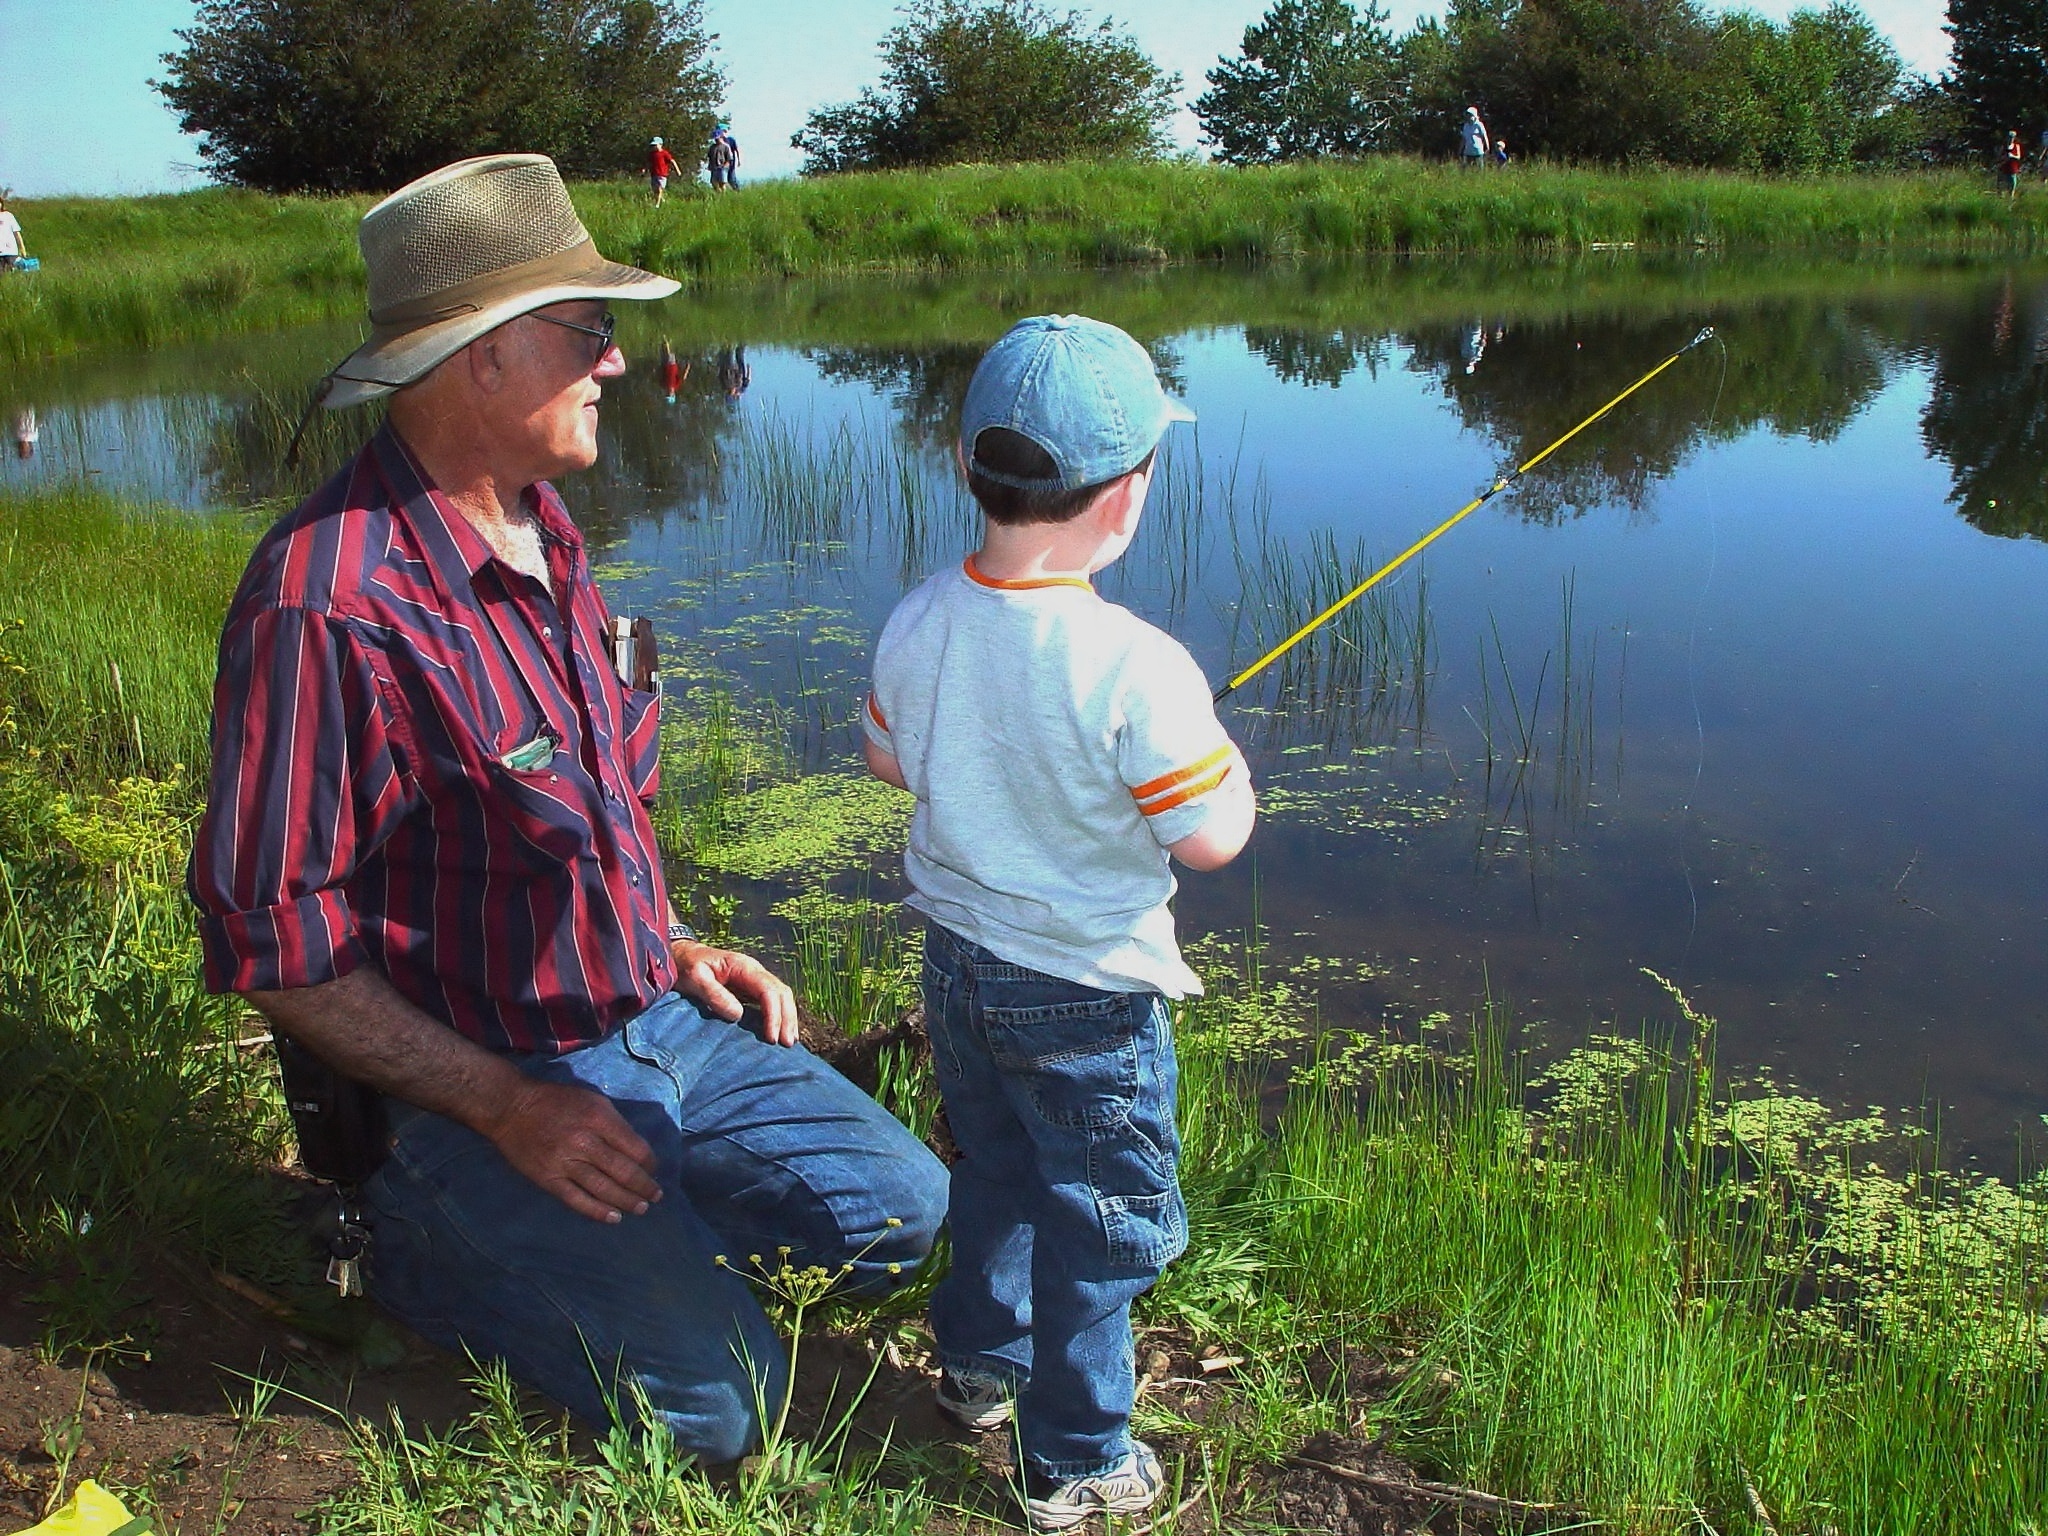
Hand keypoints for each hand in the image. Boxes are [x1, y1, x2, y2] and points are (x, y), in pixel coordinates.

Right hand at [483, 1077, 660, 1223]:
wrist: (511, 1108)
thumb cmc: (557, 1100)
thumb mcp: (593, 1100)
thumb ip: (615, 1123)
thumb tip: (637, 1149)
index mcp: (599, 1119)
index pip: (635, 1148)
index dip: (650, 1163)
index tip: (654, 1169)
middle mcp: (584, 1142)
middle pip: (623, 1172)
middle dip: (644, 1186)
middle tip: (655, 1195)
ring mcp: (565, 1163)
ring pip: (604, 1189)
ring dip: (627, 1201)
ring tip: (642, 1208)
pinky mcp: (548, 1179)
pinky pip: (577, 1200)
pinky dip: (597, 1211)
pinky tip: (614, 1217)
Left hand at [672, 939, 799, 1045]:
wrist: (682, 956)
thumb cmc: (687, 966)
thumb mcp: (695, 977)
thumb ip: (715, 994)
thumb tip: (738, 1015)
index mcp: (743, 966)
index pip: (768, 990)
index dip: (774, 1014)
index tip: (771, 1037)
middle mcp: (754, 971)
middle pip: (781, 993)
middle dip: (787, 1018)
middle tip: (787, 1044)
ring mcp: (754, 980)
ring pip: (781, 997)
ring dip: (787, 1019)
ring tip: (789, 1042)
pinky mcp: (750, 989)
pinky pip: (772, 1002)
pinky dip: (779, 1016)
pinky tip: (780, 1032)